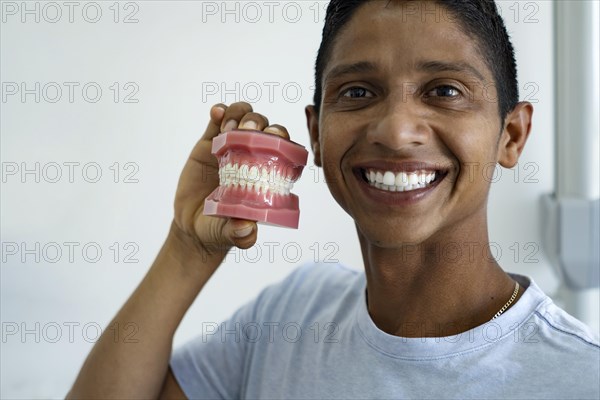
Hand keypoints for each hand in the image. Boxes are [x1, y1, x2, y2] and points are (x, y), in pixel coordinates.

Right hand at [171, 101, 289, 259]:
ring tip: (228, 127)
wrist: (193, 226)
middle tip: (247, 130)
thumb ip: (240, 234)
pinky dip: (220, 111)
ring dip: (240, 115)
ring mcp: (232, 147)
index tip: (273, 139)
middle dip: (260, 123)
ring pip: (244, 118)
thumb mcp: (230, 234)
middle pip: (265, 129)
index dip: (282, 139)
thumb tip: (247, 229)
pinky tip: (216, 113)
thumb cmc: (220, 229)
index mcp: (267, 175)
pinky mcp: (209, 143)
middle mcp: (254, 157)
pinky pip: (218, 120)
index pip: (284, 150)